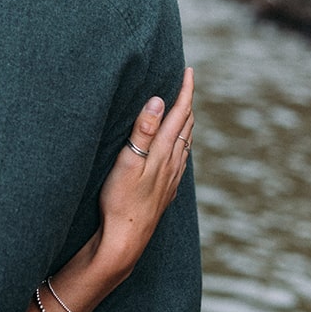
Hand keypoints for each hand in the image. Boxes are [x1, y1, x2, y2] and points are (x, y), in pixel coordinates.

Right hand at [95, 67, 194, 271]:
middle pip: (186, 125)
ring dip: (186, 121)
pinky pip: (181, 158)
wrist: (126, 240)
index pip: (179, 114)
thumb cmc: (121, 201)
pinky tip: (178, 147)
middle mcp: (173, 163)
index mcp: (164, 152)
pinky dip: (182, 142)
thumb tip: (158, 100)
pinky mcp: (166, 190)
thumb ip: (143, 131)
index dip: (185, 91)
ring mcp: (171, 178)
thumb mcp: (128, 161)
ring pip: (186, 142)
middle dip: (187, 102)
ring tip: (184, 108)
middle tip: (186, 82)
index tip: (189, 71)